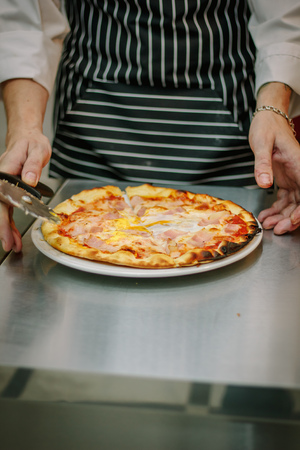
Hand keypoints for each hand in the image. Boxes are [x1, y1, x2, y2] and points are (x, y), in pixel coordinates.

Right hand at [0, 126, 51, 251]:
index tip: (6, 234)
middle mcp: (0, 181)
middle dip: (3, 230)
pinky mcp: (9, 190)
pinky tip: (13, 234)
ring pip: (2, 211)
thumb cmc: (31, 143)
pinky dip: (10, 222)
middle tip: (10, 246)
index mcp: (4, 172)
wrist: (27, 138)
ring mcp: (3, 187)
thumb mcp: (37, 151)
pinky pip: (7, 209)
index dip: (2, 219)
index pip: (1, 199)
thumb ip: (33, 165)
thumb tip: (29, 180)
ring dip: (6, 229)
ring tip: (14, 245)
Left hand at [249, 111, 299, 233]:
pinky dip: (276, 209)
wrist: (266, 119)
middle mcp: (299, 172)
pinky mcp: (286, 178)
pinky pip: (284, 198)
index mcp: (299, 163)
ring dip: (282, 216)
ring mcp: (294, 176)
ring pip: (293, 203)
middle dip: (291, 218)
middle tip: (277, 229)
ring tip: (267, 224)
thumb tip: (265, 184)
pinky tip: (266, 215)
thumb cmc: (266, 126)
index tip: (293, 220)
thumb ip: (262, 163)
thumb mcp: (261, 143)